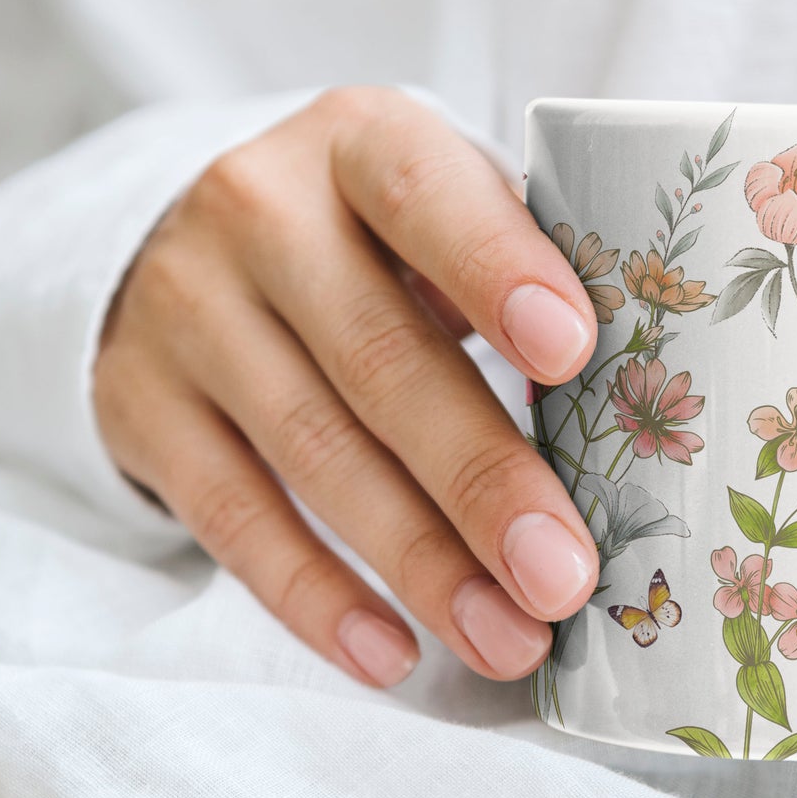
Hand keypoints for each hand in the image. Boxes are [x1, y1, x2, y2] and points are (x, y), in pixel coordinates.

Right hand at [96, 87, 600, 686]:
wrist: (185, 244)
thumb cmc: (380, 240)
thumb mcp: (443, 210)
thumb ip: (527, 273)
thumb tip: (655, 415)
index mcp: (362, 143)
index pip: (427, 195)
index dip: (498, 271)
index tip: (573, 355)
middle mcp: (260, 211)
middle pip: (380, 359)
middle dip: (481, 480)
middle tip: (564, 577)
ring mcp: (189, 311)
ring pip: (314, 451)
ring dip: (421, 563)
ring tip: (510, 641)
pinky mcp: (141, 406)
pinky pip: (232, 518)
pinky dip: (314, 597)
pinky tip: (391, 654)